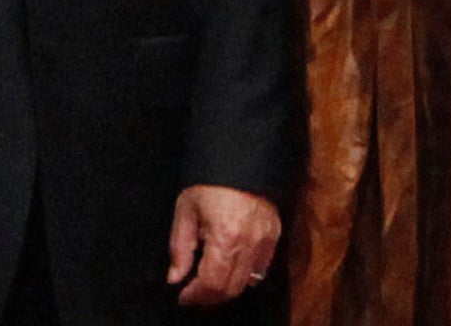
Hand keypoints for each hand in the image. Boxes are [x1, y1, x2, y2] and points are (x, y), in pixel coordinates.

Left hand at [167, 184, 280, 307]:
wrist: (241, 155)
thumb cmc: (210, 180)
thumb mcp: (186, 210)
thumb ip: (180, 248)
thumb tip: (175, 276)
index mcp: (225, 236)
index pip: (213, 284)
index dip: (195, 295)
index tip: (183, 294)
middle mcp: (249, 242)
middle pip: (231, 288)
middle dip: (210, 296)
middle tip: (194, 290)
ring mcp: (265, 238)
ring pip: (248, 281)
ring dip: (227, 286)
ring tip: (211, 279)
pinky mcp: (275, 233)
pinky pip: (262, 266)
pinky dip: (246, 273)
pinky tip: (231, 264)